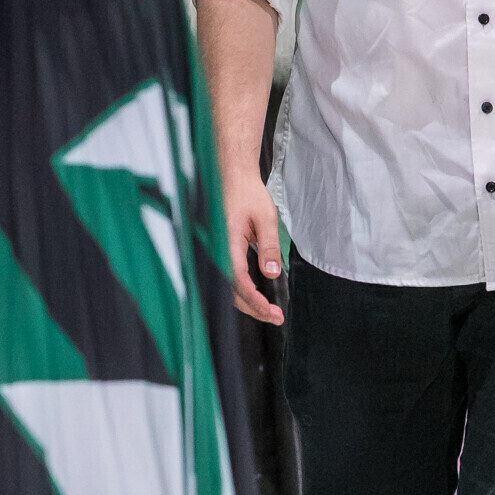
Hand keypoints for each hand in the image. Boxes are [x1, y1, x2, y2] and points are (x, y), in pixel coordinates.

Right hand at [224, 170, 284, 324]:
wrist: (230, 176)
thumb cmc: (246, 192)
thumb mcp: (265, 217)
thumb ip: (268, 246)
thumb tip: (272, 274)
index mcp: (226, 243)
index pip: (238, 280)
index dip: (254, 300)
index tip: (271, 311)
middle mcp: (218, 251)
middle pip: (231, 291)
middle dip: (254, 309)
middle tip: (277, 318)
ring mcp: (217, 253)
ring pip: (229, 288)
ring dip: (248, 303)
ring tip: (271, 312)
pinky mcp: (221, 253)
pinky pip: (229, 278)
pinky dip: (242, 292)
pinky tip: (257, 298)